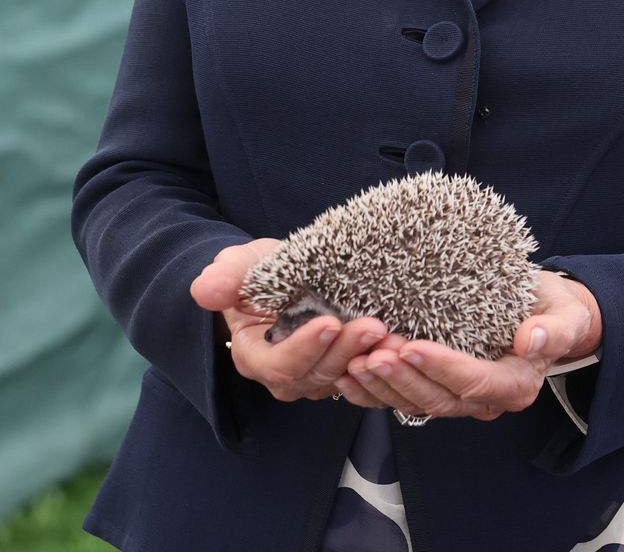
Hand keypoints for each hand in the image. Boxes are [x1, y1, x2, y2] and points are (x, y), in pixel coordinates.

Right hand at [189, 241, 390, 402]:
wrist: (281, 277)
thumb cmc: (259, 271)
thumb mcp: (241, 264)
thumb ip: (227, 277)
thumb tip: (204, 289)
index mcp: (255, 355)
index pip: (278, 365)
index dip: (303, 349)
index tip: (328, 323)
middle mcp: (286, 374)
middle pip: (316, 374)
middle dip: (345, 352)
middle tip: (372, 327)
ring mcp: (316, 374)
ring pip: (343, 377)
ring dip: (369, 359)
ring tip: (392, 336)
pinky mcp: (342, 368)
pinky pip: (362, 374)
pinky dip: (381, 361)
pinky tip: (402, 343)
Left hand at [337, 270, 601, 420]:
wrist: (545, 314)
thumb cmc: (556, 310)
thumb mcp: (567, 314)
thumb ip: (555, 329)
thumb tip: (532, 340)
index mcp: (515, 384)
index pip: (474, 382)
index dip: (442, 368)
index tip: (412, 347)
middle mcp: (485, 400)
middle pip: (438, 399)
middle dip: (402, 379)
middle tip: (373, 354)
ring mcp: (459, 398)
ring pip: (415, 404)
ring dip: (381, 387)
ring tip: (354, 364)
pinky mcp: (437, 388)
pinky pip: (402, 398)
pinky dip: (372, 392)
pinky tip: (346, 376)